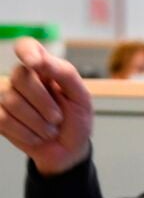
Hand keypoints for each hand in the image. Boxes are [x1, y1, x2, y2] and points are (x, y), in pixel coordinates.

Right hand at [0, 37, 93, 174]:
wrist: (69, 151)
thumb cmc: (76, 120)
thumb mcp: (81, 97)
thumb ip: (65, 74)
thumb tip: (40, 59)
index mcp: (45, 69)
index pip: (27, 46)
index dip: (27, 51)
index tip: (35, 63)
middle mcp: (24, 79)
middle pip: (20, 77)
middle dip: (44, 102)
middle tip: (58, 118)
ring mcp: (8, 97)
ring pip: (12, 101)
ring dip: (38, 122)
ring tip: (50, 129)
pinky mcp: (0, 116)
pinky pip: (3, 119)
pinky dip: (25, 133)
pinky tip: (36, 136)